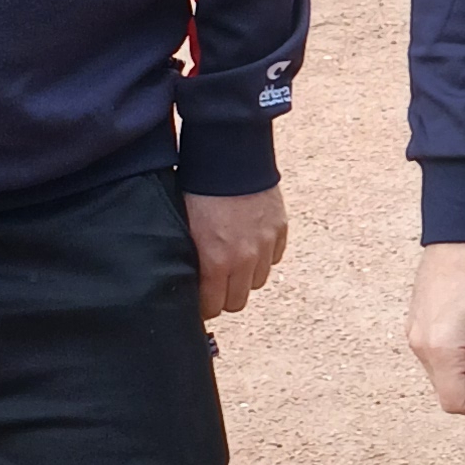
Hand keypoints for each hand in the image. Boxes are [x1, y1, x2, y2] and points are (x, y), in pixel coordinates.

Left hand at [186, 184, 288, 321]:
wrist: (228, 158)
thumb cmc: (199, 190)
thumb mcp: (185, 229)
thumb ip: (191, 260)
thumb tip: (188, 282)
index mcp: (216, 261)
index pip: (213, 307)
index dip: (205, 305)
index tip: (201, 300)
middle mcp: (244, 259)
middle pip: (237, 301)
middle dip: (225, 296)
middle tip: (215, 284)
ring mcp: (265, 245)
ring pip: (257, 281)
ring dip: (245, 276)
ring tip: (234, 260)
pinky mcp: (279, 230)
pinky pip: (273, 258)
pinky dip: (263, 256)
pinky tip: (250, 242)